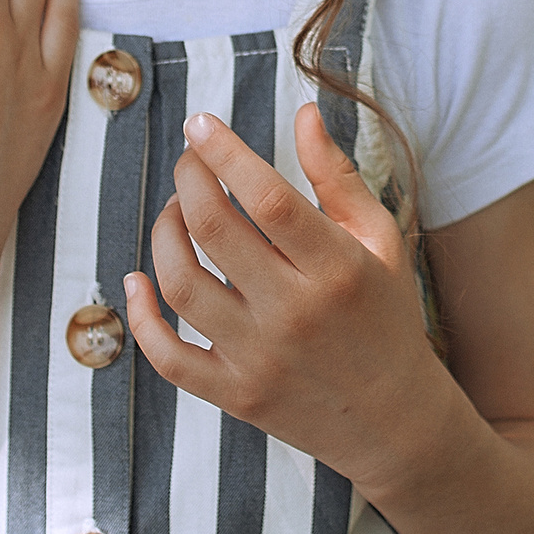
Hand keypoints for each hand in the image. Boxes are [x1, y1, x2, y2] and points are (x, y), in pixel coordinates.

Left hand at [124, 103, 452, 491]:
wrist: (395, 422)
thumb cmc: (387, 317)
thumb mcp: (380, 242)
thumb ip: (337, 177)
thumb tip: (303, 111)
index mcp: (337, 269)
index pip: (267, 196)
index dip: (225, 152)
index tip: (201, 123)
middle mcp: (294, 314)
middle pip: (214, 230)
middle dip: (188, 179)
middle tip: (189, 162)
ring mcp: (259, 359)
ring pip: (180, 284)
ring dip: (164, 234)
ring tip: (176, 212)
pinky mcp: (234, 395)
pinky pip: (167, 356)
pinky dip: (141, 315)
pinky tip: (138, 278)